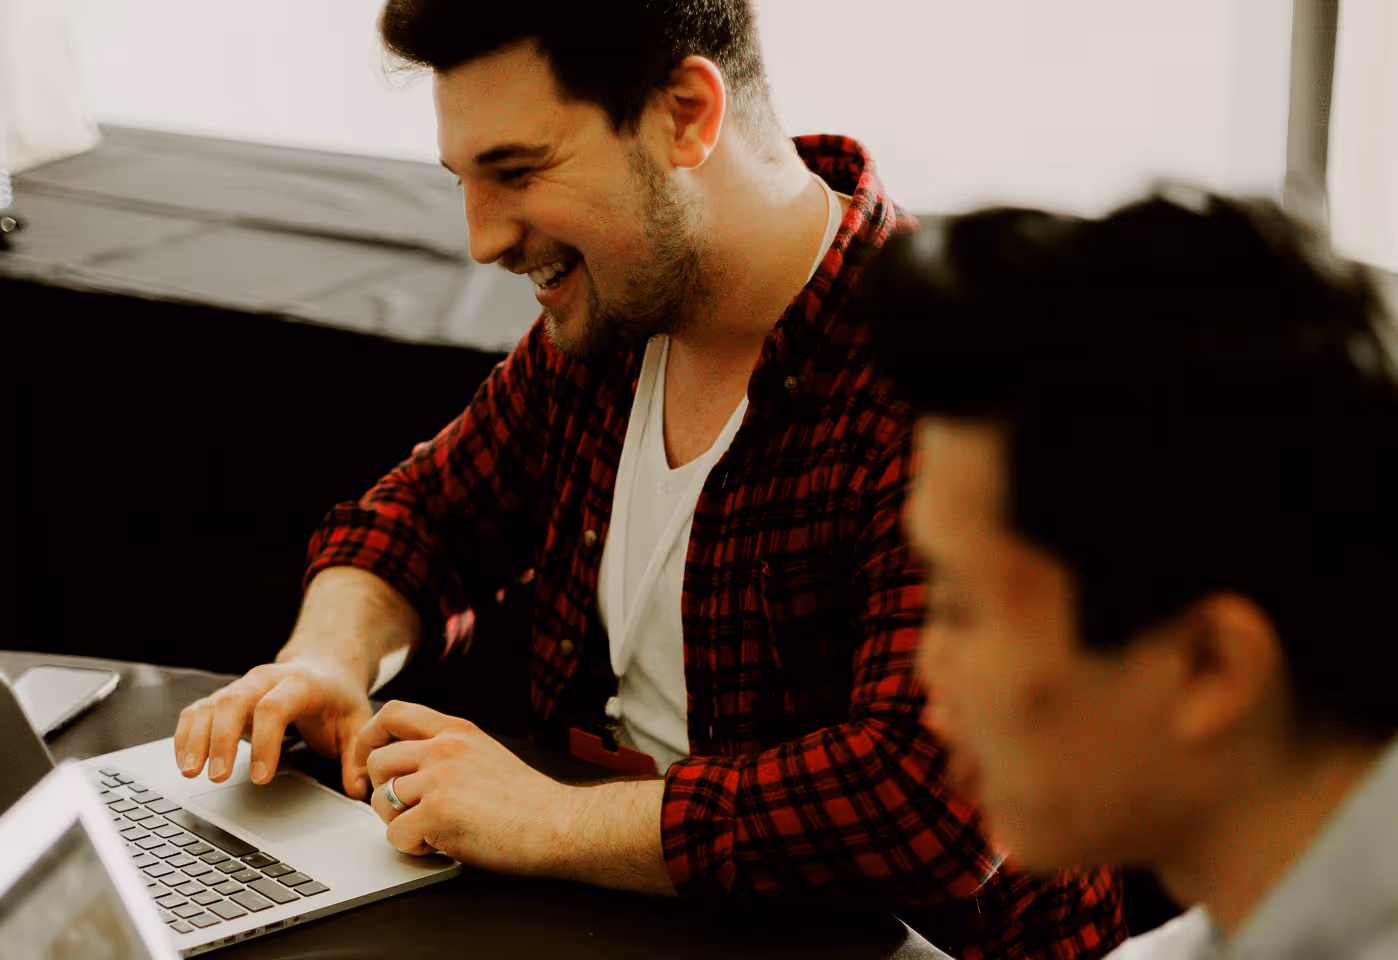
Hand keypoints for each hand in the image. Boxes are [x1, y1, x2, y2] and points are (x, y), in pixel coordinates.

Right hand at [173, 659, 372, 794]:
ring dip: (196, 738)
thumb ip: (357, 756)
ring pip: (210, 705)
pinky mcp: (226, 698)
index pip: (275, 708)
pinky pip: (197, 711)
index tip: (261, 777)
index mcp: (300, 684)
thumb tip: (359, 789)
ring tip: (191, 773)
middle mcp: (265, 680)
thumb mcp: (357, 722)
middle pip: (234, 702)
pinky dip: (186, 734)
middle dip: (221, 740)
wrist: (325, 666)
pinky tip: (184, 762)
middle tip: (217, 777)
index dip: (265, 742)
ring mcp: (242, 687)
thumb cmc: (338, 697)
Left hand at [351, 701, 582, 875]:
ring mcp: (439, 779)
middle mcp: (445, 748)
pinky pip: (395, 835)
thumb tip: (409, 765)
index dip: (370, 738)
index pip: (394, 713)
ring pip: (381, 800)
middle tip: (406, 812)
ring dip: (398, 822)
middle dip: (383, 791)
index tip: (368, 763)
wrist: (558, 825)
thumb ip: (448, 751)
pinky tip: (440, 845)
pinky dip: (413, 848)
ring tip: (431, 830)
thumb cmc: (528, 801)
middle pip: (379, 761)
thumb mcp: (485, 753)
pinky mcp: (436, 813)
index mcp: (457, 730)